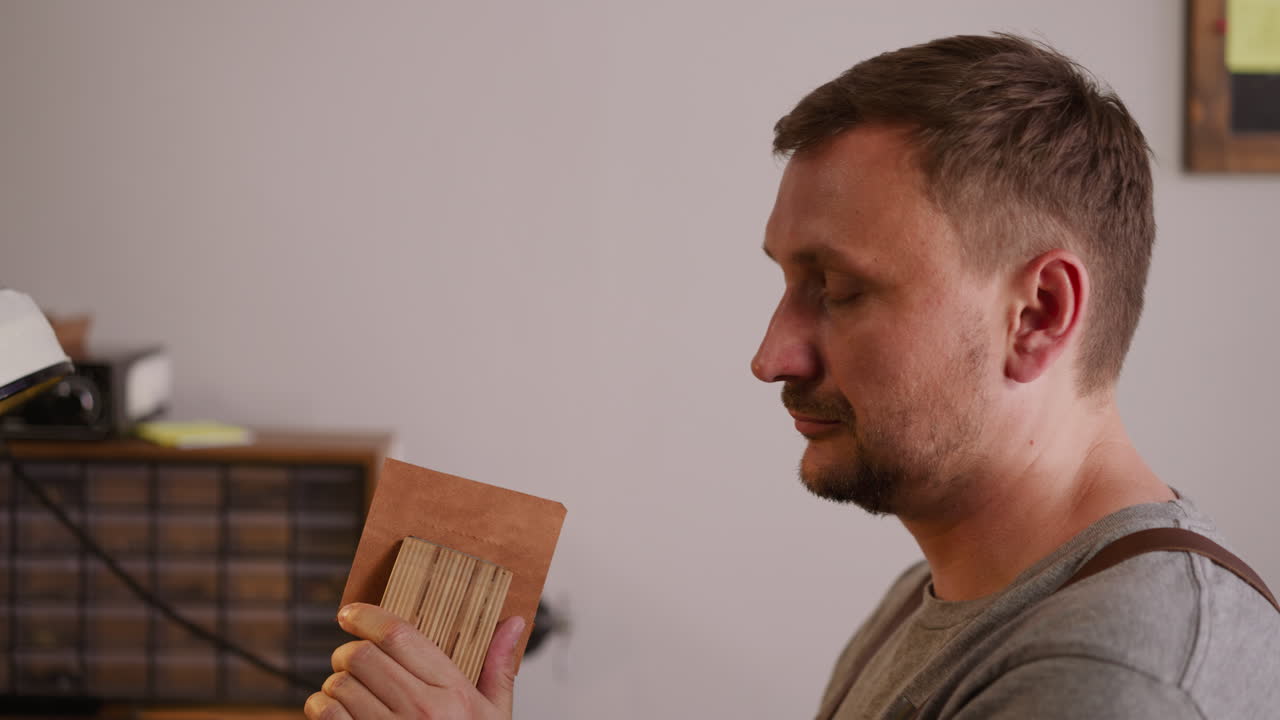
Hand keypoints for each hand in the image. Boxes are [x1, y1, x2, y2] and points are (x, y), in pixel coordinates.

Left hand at [304, 602, 525, 719]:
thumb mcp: (494, 714)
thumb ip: (498, 667)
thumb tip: (514, 623)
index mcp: (454, 694)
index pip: (400, 636)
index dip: (368, 616)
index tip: (353, 613)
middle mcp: (421, 711)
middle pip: (363, 655)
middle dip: (348, 649)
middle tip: (352, 655)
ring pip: (340, 684)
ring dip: (335, 680)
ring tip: (348, 686)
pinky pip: (326, 715)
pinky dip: (321, 705)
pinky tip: (334, 707)